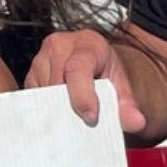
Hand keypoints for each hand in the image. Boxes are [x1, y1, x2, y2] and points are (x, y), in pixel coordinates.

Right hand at [26, 29, 146, 132]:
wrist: (95, 64)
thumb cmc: (106, 74)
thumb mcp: (122, 87)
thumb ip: (128, 106)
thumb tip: (136, 122)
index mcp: (87, 43)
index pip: (78, 69)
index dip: (82, 96)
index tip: (91, 117)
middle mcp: (59, 45)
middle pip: (58, 84)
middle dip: (69, 107)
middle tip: (83, 122)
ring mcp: (41, 59)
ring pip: (43, 94)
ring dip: (56, 109)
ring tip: (72, 113)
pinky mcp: (30, 75)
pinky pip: (33, 99)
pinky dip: (46, 110)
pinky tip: (59, 112)